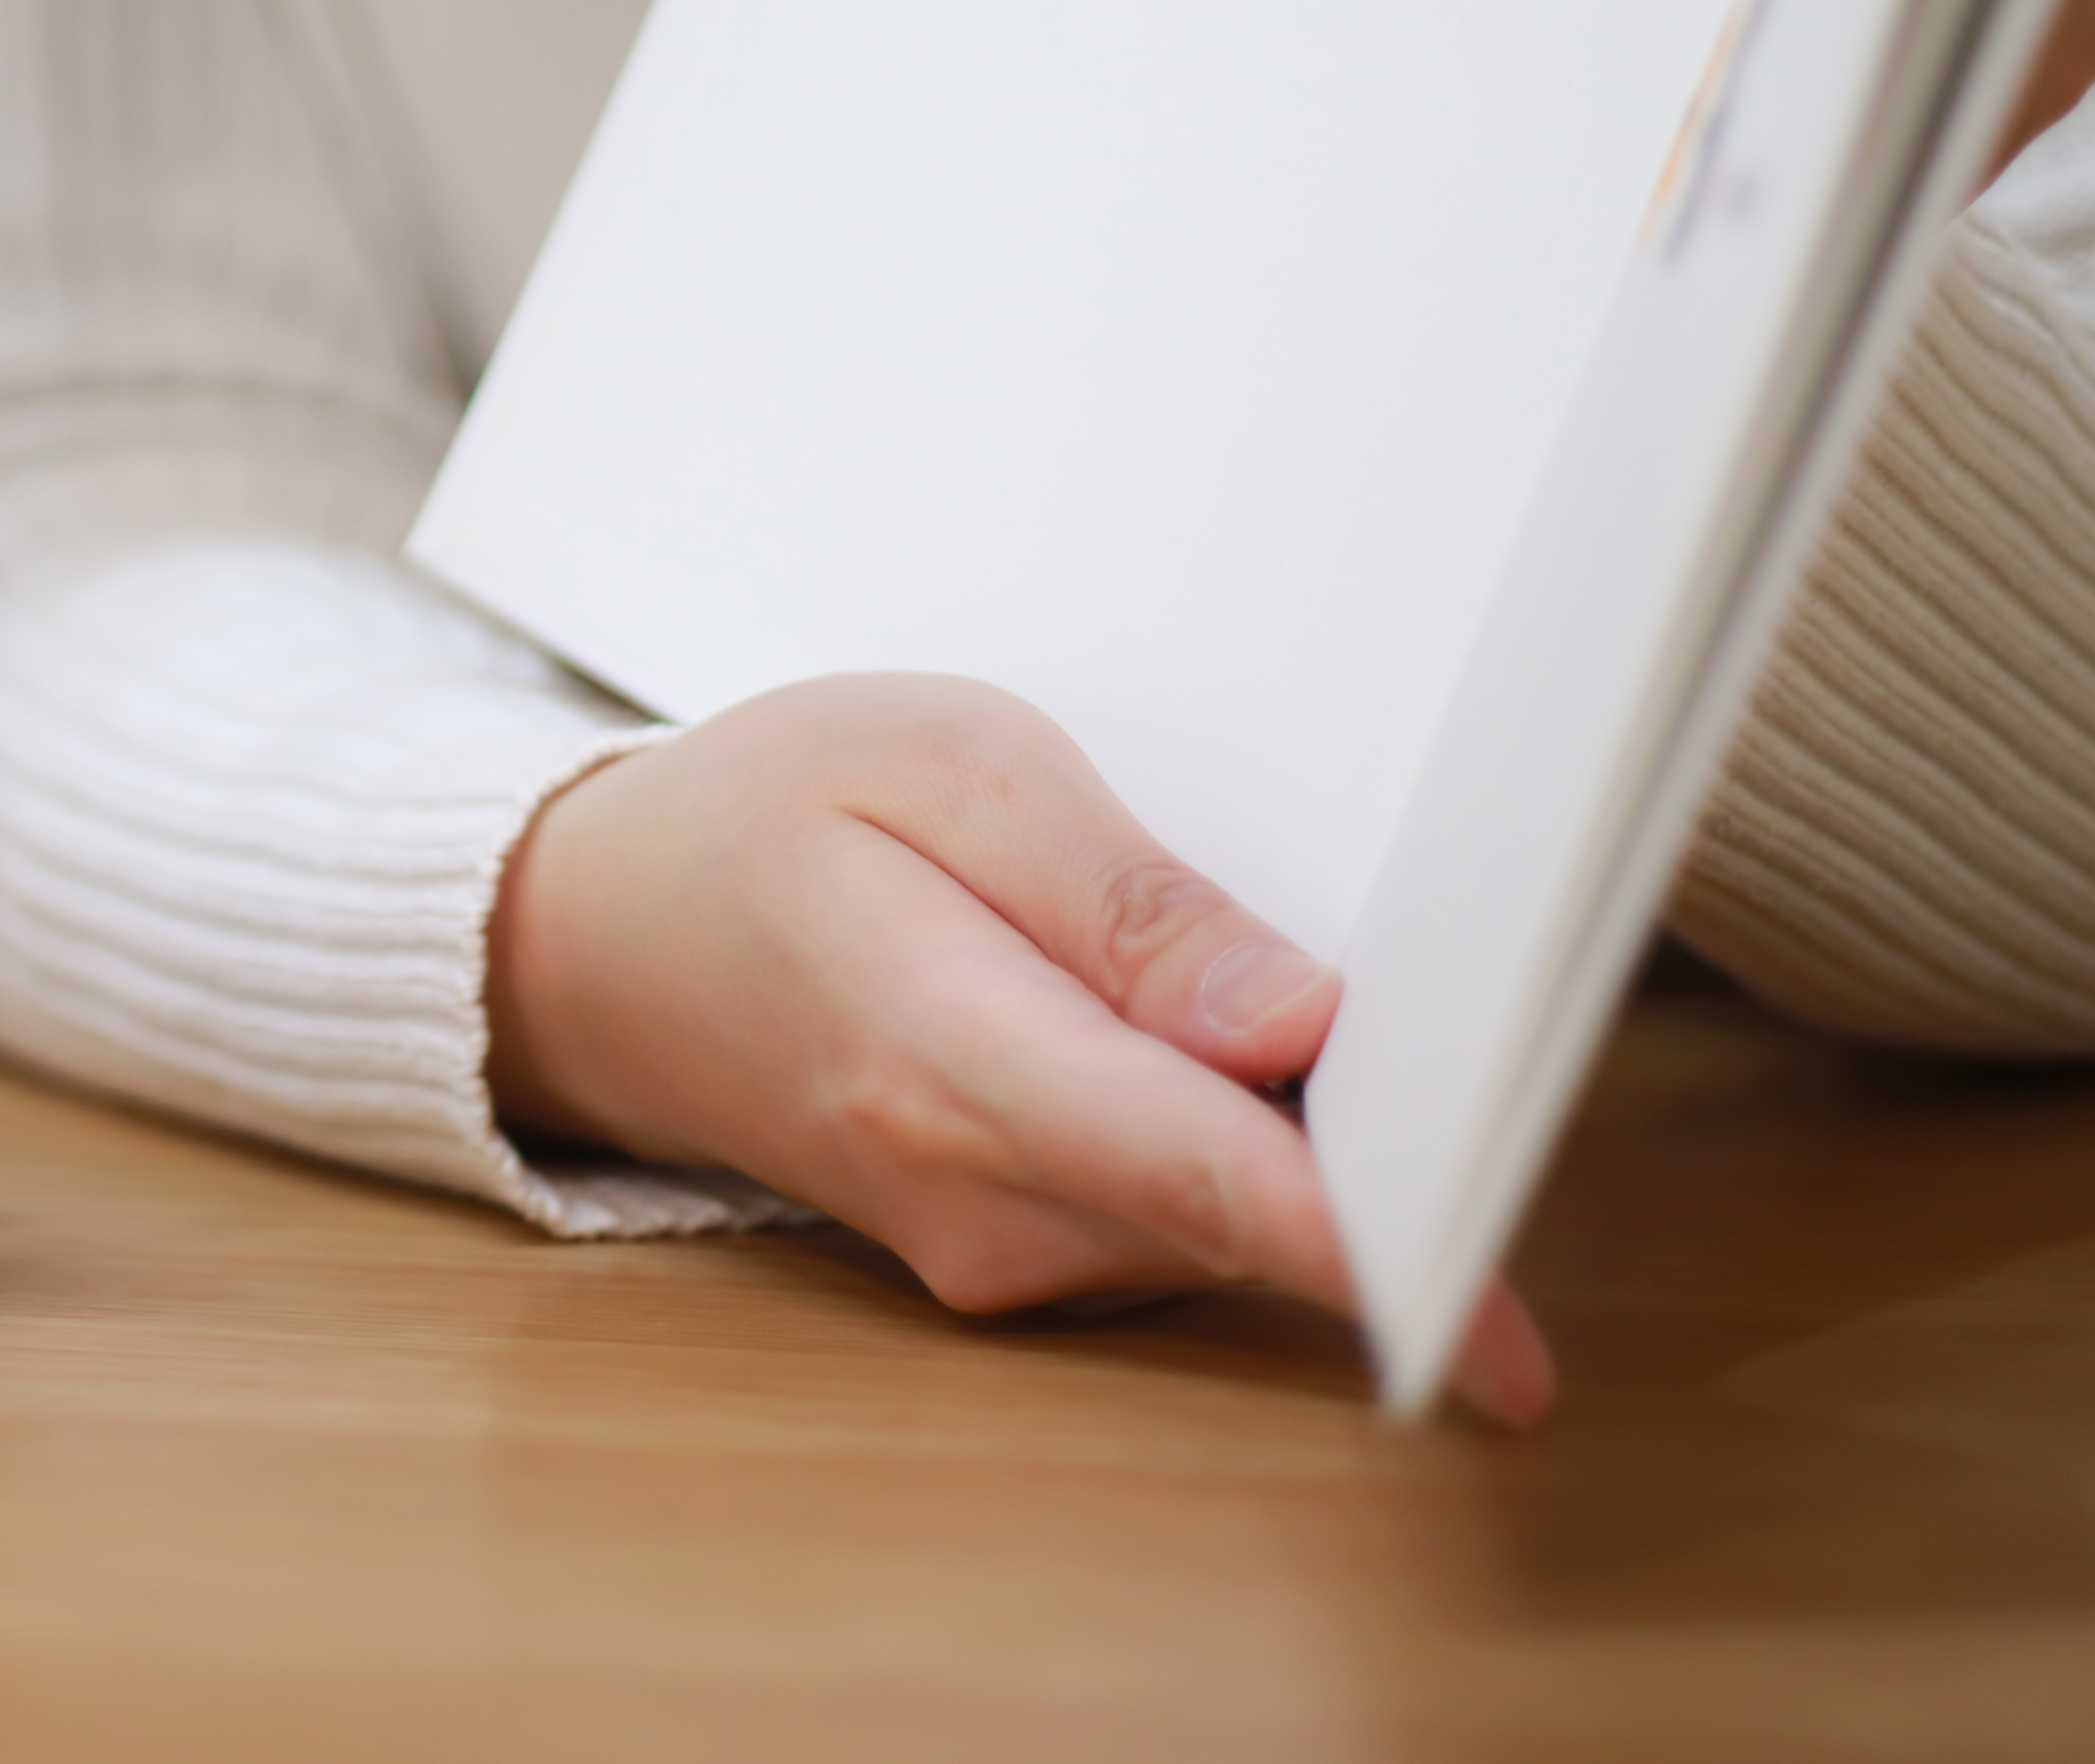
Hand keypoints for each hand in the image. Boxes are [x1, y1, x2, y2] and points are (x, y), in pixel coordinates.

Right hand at [485, 675, 1554, 1425]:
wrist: (596, 942)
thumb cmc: (763, 824)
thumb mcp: (942, 764)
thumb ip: (1123, 898)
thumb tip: (1301, 1026)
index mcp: (949, 1059)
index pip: (1198, 1178)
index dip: (1365, 1246)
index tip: (1498, 1330)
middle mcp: (978, 1202)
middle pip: (1249, 1213)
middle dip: (1376, 1141)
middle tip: (1444, 1007)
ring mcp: (991, 1253)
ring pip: (1227, 1220)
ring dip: (1289, 1127)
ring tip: (1239, 976)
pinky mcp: (1012, 1263)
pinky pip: (1178, 1220)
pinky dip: (1223, 1144)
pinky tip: (1184, 1041)